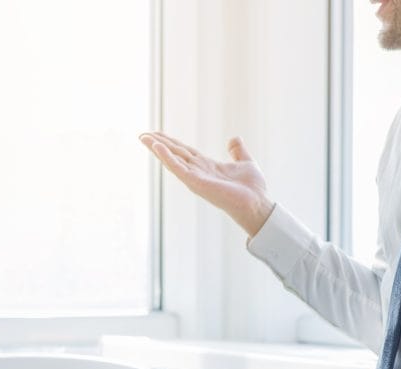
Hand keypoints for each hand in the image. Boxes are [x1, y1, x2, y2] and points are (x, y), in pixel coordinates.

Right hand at [139, 132, 275, 235]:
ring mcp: (195, 178)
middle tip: (142, 134)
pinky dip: (167, 157)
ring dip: (157, 149)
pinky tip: (157, 147)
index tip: (157, 134)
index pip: (184, 152)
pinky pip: (178, 168)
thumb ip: (237, 151)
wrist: (258, 203)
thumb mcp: (245, 162)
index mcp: (207, 167)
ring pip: (172, 160)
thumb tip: (234, 139)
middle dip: (158, 144)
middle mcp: (198, 172)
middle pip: (174, 154)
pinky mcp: (196, 183)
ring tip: (143, 138)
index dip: (171, 143)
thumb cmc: (253, 188)